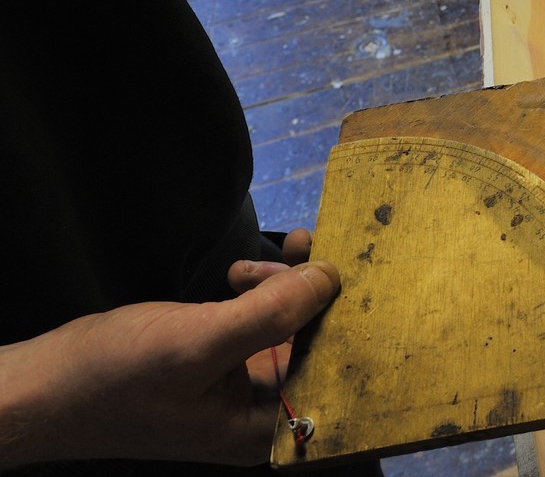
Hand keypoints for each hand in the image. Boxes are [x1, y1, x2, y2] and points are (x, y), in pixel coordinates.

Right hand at [0, 257, 339, 467]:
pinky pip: (263, 324)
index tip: (366, 272)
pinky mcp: (224, 365)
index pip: (337, 374)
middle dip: (317, 297)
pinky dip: (259, 293)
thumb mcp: (198, 342)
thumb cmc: (114, 378)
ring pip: (292, 329)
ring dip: (283, 288)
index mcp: (266, 431)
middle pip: (320, 347)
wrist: (43, 388)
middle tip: (307, 248)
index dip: (355, 323)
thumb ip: (270, 315)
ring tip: (247, 269)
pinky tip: (238, 275)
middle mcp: (263, 415)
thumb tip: (330, 279)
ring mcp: (243, 389)